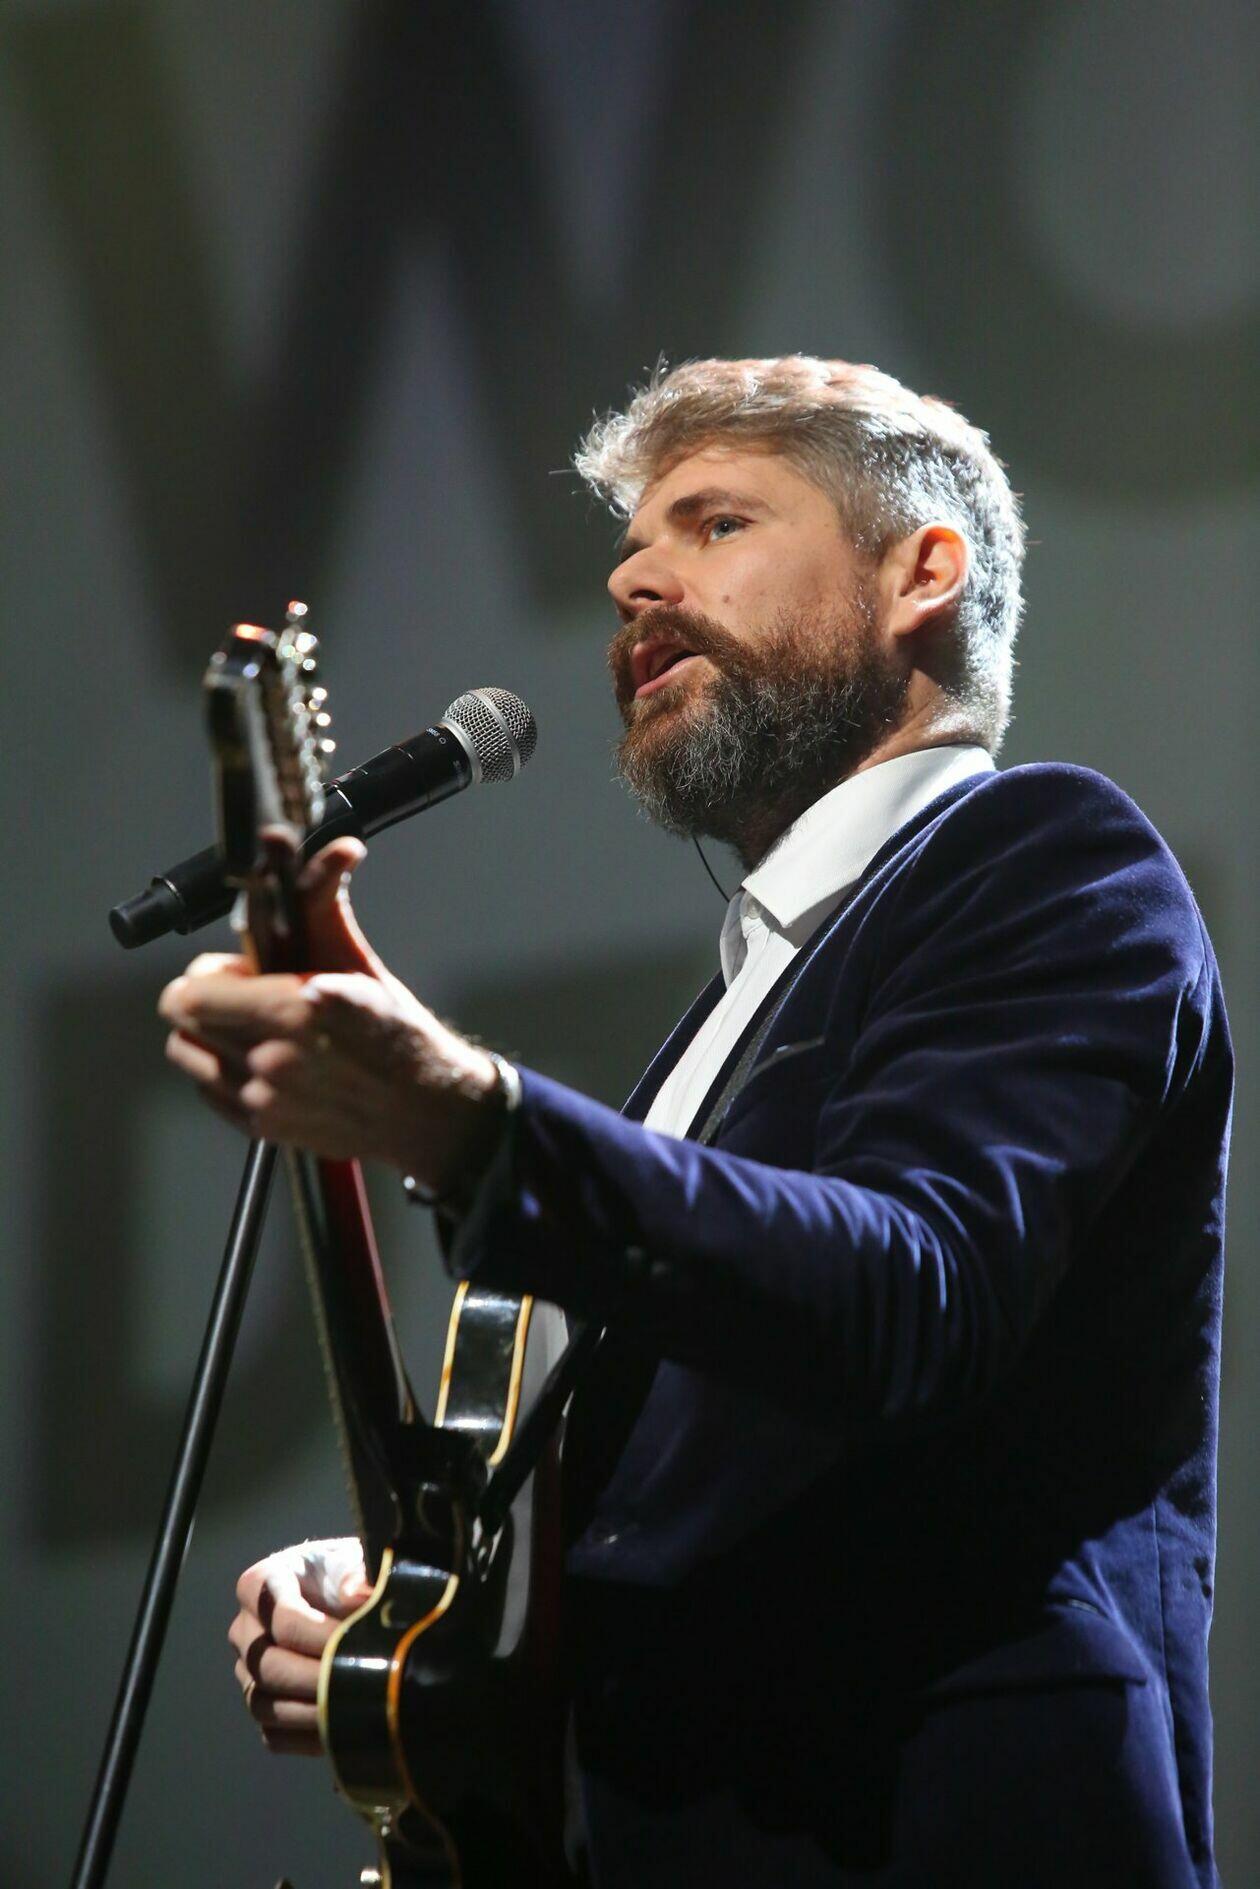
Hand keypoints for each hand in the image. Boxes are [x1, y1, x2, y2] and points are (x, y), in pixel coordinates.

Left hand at [158, 838, 502, 1189]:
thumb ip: (326, 903)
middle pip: (183, 1023)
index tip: (236, 971)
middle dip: (206, 1002)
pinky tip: (265, 1062)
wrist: (426, 1111)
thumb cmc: (399, 1037)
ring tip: (253, 1030)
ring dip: (209, 1037)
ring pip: (190, 1056)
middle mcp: (274, 1059)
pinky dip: (224, 1072)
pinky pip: (210, 1091)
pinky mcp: (264, 1128)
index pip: (192, 994)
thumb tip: (340, 850)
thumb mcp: (361, 965)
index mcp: (295, 1010)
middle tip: (245, 998)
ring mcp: (265, 1100)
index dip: (207, 976)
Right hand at [229, 1538, 371, 1755]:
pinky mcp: (263, 1704)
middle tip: (360, 1684)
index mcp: (261, 1584)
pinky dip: (305, 1738)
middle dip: (317, 1678)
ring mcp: (248, 1671)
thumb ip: (357, 1572)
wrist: (345, 1600)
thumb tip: (357, 1597)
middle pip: (269, 1666)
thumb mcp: (356, 1558)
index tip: (356, 1644)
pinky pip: (273, 1734)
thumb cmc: (348, 1574)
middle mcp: (244, 1629)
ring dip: (309, 1713)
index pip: (283, 1619)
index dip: (320, 1637)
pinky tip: (341, 1730)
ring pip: (264, 1704)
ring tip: (352, 1709)